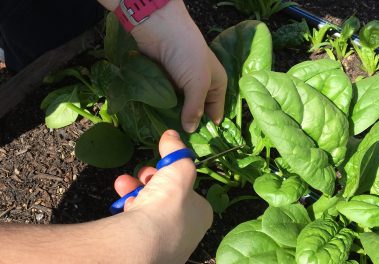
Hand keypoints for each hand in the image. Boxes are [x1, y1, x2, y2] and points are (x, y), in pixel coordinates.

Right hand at [114, 130, 212, 262]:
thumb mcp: (179, 169)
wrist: (144, 242)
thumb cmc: (168, 204)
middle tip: (140, 174)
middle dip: (149, 182)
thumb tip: (172, 134)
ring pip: (150, 212)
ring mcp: (168, 244)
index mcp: (201, 214)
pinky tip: (122, 207)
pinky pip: (139, 227)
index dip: (169, 174)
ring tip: (123, 185)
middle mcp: (187, 231)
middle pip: (166, 199)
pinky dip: (129, 213)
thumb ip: (177, 151)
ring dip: (135, 193)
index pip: (185, 190)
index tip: (156, 167)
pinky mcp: (149, 251)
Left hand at [130, 0, 226, 131]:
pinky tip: (159, 123)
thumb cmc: (188, 55)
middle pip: (197, 113)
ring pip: (180, 110)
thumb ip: (195, 108)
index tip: (199, 146)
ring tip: (169, 136)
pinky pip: (167, 103)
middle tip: (181, 144)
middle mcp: (201, 88)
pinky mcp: (166, 85)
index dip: (208, 128)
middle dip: (190, 126)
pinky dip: (163, 111)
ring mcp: (182, 87)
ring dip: (175, 119)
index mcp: (216, 86)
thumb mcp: (198, 83)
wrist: (161, 30)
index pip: (216, 113)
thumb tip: (191, 130)